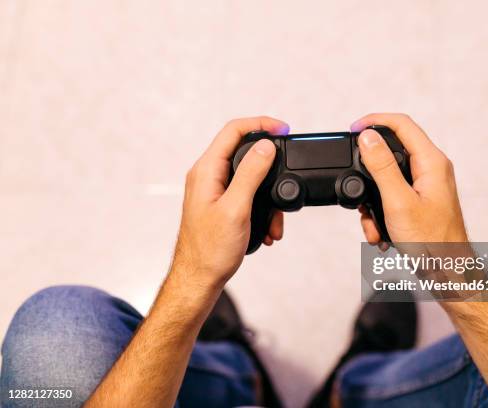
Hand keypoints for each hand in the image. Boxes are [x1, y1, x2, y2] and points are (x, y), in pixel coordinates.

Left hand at [173, 117, 288, 288]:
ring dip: (268, 195)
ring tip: (275, 220)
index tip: (283, 129)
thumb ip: (250, 174)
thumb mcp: (236, 209)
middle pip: (243, 150)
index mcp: (206, 170)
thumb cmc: (210, 250)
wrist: (199, 279)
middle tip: (288, 167)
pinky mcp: (222, 204)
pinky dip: (262, 208)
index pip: (233, 130)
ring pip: (249, 176)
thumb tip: (266, 146)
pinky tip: (267, 229)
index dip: (260, 124)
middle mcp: (208, 176)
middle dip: (270, 164)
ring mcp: (214, 190)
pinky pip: (247, 195)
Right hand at [352, 113, 467, 243]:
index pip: (402, 124)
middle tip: (355, 181)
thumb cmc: (432, 242)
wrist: (448, 272)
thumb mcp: (398, 202)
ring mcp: (427, 185)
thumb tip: (368, 137)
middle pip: (393, 149)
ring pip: (389, 177)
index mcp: (432, 162)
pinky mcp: (420, 201)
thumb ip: (381, 167)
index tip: (353, 129)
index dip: (375, 121)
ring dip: (373, 198)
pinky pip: (393, 195)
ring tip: (371, 220)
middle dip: (369, 169)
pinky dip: (381, 211)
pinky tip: (379, 231)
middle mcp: (432, 169)